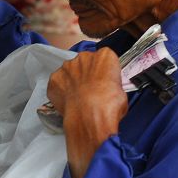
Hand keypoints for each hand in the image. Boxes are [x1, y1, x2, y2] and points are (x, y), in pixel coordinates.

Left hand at [48, 48, 127, 177]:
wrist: (90, 120)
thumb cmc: (112, 109)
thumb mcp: (123, 97)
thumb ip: (115, 88)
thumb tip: (112, 95)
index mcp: (106, 57)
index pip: (105, 59)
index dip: (104, 74)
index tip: (103, 85)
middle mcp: (84, 57)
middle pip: (86, 64)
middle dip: (87, 77)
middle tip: (90, 95)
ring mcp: (67, 67)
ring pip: (70, 73)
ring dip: (73, 84)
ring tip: (78, 102)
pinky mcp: (54, 79)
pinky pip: (58, 84)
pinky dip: (61, 93)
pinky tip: (67, 104)